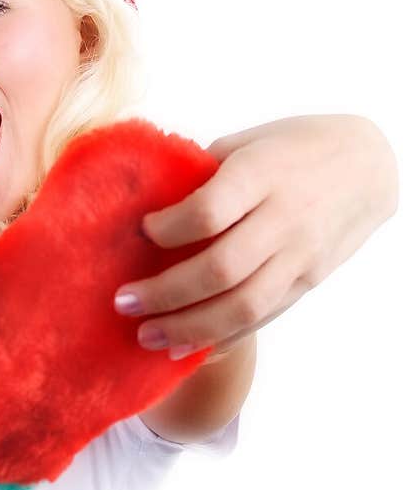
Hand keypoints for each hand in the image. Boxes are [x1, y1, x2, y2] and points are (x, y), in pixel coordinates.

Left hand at [114, 114, 398, 360]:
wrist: (367, 165)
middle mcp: (284, 218)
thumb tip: (144, 202)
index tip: (140, 231)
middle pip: (221, 269)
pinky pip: (264, 317)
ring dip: (190, 327)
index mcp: (261, 173)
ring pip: (244, 305)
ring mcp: (301, 255)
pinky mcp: (309, 281)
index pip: (209, 211)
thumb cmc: (292, 146)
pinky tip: (187, 347)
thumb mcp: (247, 143)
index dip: (167, 228)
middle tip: (123, 301)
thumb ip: (202, 175)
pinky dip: (223, 337)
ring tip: (148, 335)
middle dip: (166, 293)